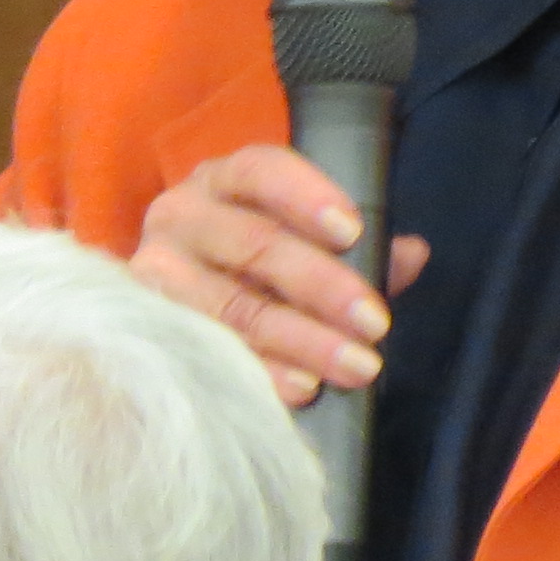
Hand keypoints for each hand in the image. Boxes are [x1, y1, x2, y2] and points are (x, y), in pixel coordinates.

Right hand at [133, 144, 428, 406]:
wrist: (163, 296)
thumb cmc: (244, 260)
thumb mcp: (295, 240)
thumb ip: (355, 248)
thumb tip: (409, 254)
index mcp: (222, 181)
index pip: (260, 171)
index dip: (306, 196)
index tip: (353, 231)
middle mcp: (181, 217)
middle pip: (253, 243)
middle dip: (322, 284)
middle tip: (375, 323)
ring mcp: (157, 274)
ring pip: (233, 305)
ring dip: (302, 339)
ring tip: (355, 365)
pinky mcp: (149, 328)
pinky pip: (211, 353)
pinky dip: (262, 372)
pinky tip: (303, 389)